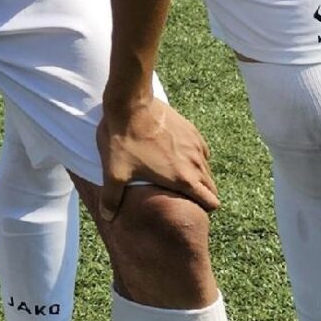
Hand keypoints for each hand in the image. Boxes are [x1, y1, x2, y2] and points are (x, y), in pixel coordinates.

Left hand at [96, 93, 216, 222]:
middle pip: (212, 187)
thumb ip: (112, 198)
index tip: (189, 207)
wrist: (132, 104)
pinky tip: (174, 155)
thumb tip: (108, 216)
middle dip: (201, 194)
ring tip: (174, 175)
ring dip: (196, 175)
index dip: (203, 208)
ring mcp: (196, 146)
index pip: (211, 202)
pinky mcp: (192, 131)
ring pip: (206, 169)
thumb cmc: (124, 141)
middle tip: (180, 194)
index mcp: (183, 179)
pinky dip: (193, 157)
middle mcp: (196, 163)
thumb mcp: (113, 173)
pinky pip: (200, 150)